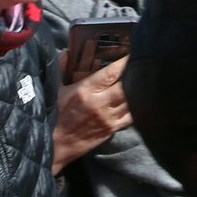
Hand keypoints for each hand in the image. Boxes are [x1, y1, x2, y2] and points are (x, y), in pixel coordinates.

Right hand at [51, 55, 132, 173]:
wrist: (55, 144)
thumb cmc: (53, 115)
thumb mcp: (54, 90)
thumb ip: (61, 69)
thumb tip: (67, 53)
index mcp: (84, 91)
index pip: (110, 73)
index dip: (123, 63)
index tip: (131, 54)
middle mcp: (100, 103)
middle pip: (126, 86)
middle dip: (134, 75)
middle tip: (140, 66)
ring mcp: (108, 118)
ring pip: (131, 101)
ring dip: (137, 91)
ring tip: (142, 81)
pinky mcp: (112, 129)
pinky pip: (131, 117)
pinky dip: (136, 107)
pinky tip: (138, 101)